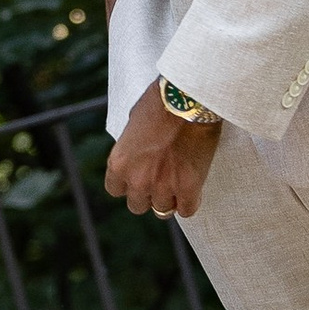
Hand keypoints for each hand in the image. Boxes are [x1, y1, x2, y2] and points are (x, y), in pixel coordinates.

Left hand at [105, 82, 221, 219]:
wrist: (188, 99)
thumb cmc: (160, 103)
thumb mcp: (134, 124)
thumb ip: (132, 146)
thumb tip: (137, 153)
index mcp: (119, 163)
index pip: (115, 190)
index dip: (128, 184)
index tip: (139, 177)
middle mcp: (137, 179)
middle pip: (137, 205)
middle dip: (148, 194)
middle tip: (161, 181)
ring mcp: (162, 186)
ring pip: (162, 210)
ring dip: (170, 198)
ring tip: (179, 183)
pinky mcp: (188, 187)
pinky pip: (187, 209)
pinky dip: (190, 202)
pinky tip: (193, 190)